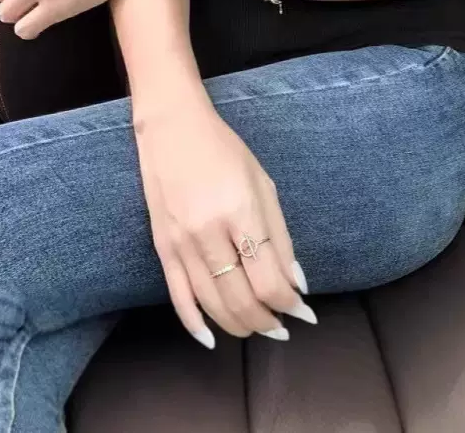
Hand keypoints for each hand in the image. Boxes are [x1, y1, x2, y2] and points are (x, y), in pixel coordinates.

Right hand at [134, 97, 314, 347]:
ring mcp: (182, 242)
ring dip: (240, 325)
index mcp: (241, 211)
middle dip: (267, 321)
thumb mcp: (263, 183)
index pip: (269, 279)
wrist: (171, 127)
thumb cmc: (224, 150)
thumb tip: (296, 283)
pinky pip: (178, 297)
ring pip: (213, 305)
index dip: (289, 303)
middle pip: (242, 299)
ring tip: (258, 328)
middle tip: (283, 326)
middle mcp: (210, 231)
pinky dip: (195, 324)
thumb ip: (280, 235)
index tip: (303, 311)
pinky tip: (211, 338)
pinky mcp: (161, 247)